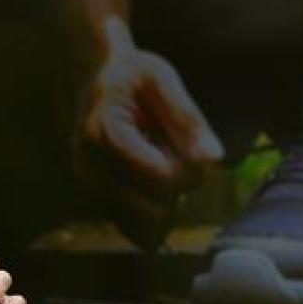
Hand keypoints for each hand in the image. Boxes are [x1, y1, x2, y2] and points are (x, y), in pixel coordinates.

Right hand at [73, 17, 223, 248]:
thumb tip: (214, 159)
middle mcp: (88, 168)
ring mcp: (89, 188)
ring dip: (167, 196)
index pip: (163, 177)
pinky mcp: (97, 201)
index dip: (191, 167)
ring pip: (149, 219)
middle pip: (157, 204)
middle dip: (179, 184)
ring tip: (160, 158)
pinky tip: (153, 176)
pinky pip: (138, 228)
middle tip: (178, 149)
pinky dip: (155, 205)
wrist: (95, 80)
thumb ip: (188, 118)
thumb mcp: (161, 79)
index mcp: (103, 135)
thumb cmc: (131, 75)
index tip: (194, 143)